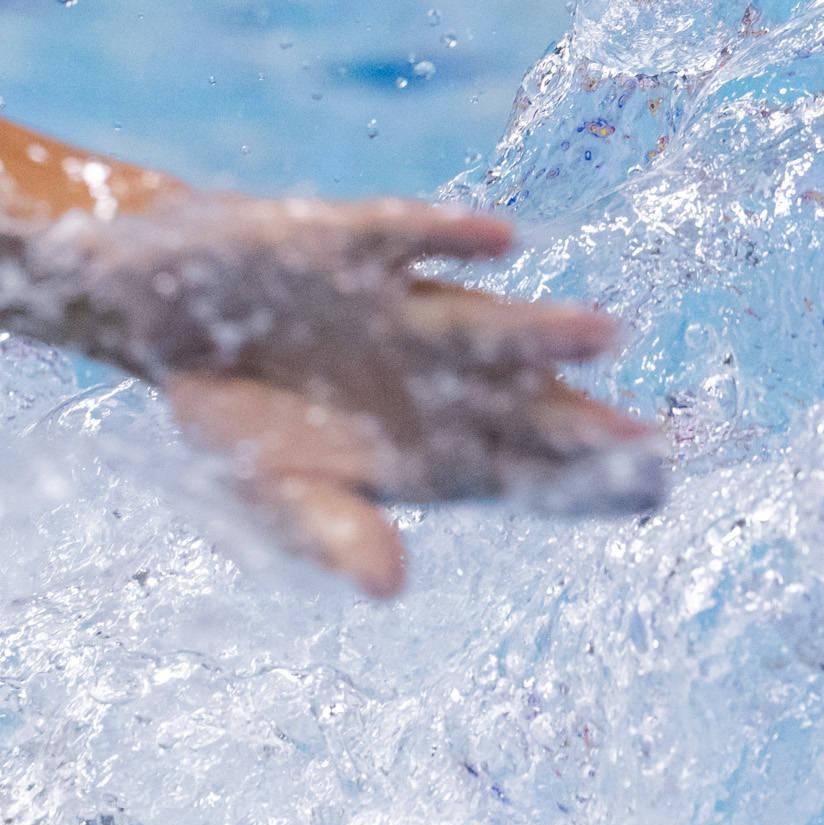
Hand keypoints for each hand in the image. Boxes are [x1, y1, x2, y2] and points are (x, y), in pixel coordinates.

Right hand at [95, 194, 664, 595]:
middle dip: (586, 425)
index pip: (529, 475)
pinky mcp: (347, 247)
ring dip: (538, 330)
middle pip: (525, 404)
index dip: (586, 488)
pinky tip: (498, 239)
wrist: (168, 308)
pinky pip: (402, 238)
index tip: (648, 497)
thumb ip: (334, 532)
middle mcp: (437, 377)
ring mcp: (399, 311)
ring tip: (604, 332)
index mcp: (434, 448)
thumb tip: (388, 588)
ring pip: (480, 324)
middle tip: (655, 445)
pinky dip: (444, 236)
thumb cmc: (245, 418)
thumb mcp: (274, 494)